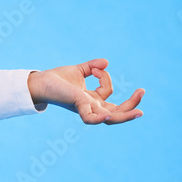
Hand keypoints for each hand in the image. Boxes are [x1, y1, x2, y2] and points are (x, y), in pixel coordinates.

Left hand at [27, 58, 143, 124]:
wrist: (39, 82)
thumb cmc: (56, 79)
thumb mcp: (78, 71)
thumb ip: (92, 67)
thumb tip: (106, 62)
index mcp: (91, 99)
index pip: (109, 96)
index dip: (107, 80)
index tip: (96, 68)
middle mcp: (91, 106)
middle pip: (116, 112)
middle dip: (132, 105)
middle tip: (142, 91)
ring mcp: (85, 108)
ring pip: (110, 118)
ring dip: (125, 116)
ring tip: (139, 112)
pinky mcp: (77, 106)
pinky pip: (91, 118)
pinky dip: (100, 118)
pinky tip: (107, 114)